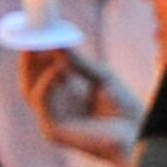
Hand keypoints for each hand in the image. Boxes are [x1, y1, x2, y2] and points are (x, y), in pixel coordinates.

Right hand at [21, 47, 140, 166]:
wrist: (137, 134)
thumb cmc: (124, 108)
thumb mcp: (101, 77)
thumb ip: (78, 62)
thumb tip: (56, 41)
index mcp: (67, 96)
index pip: (41, 73)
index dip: (37, 54)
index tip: (37, 32)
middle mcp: (57, 109)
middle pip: (30, 81)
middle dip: (29, 59)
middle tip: (32, 36)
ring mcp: (52, 121)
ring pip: (30, 91)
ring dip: (36, 67)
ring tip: (47, 47)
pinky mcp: (52, 131)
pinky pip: (42, 102)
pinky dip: (48, 82)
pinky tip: (60, 68)